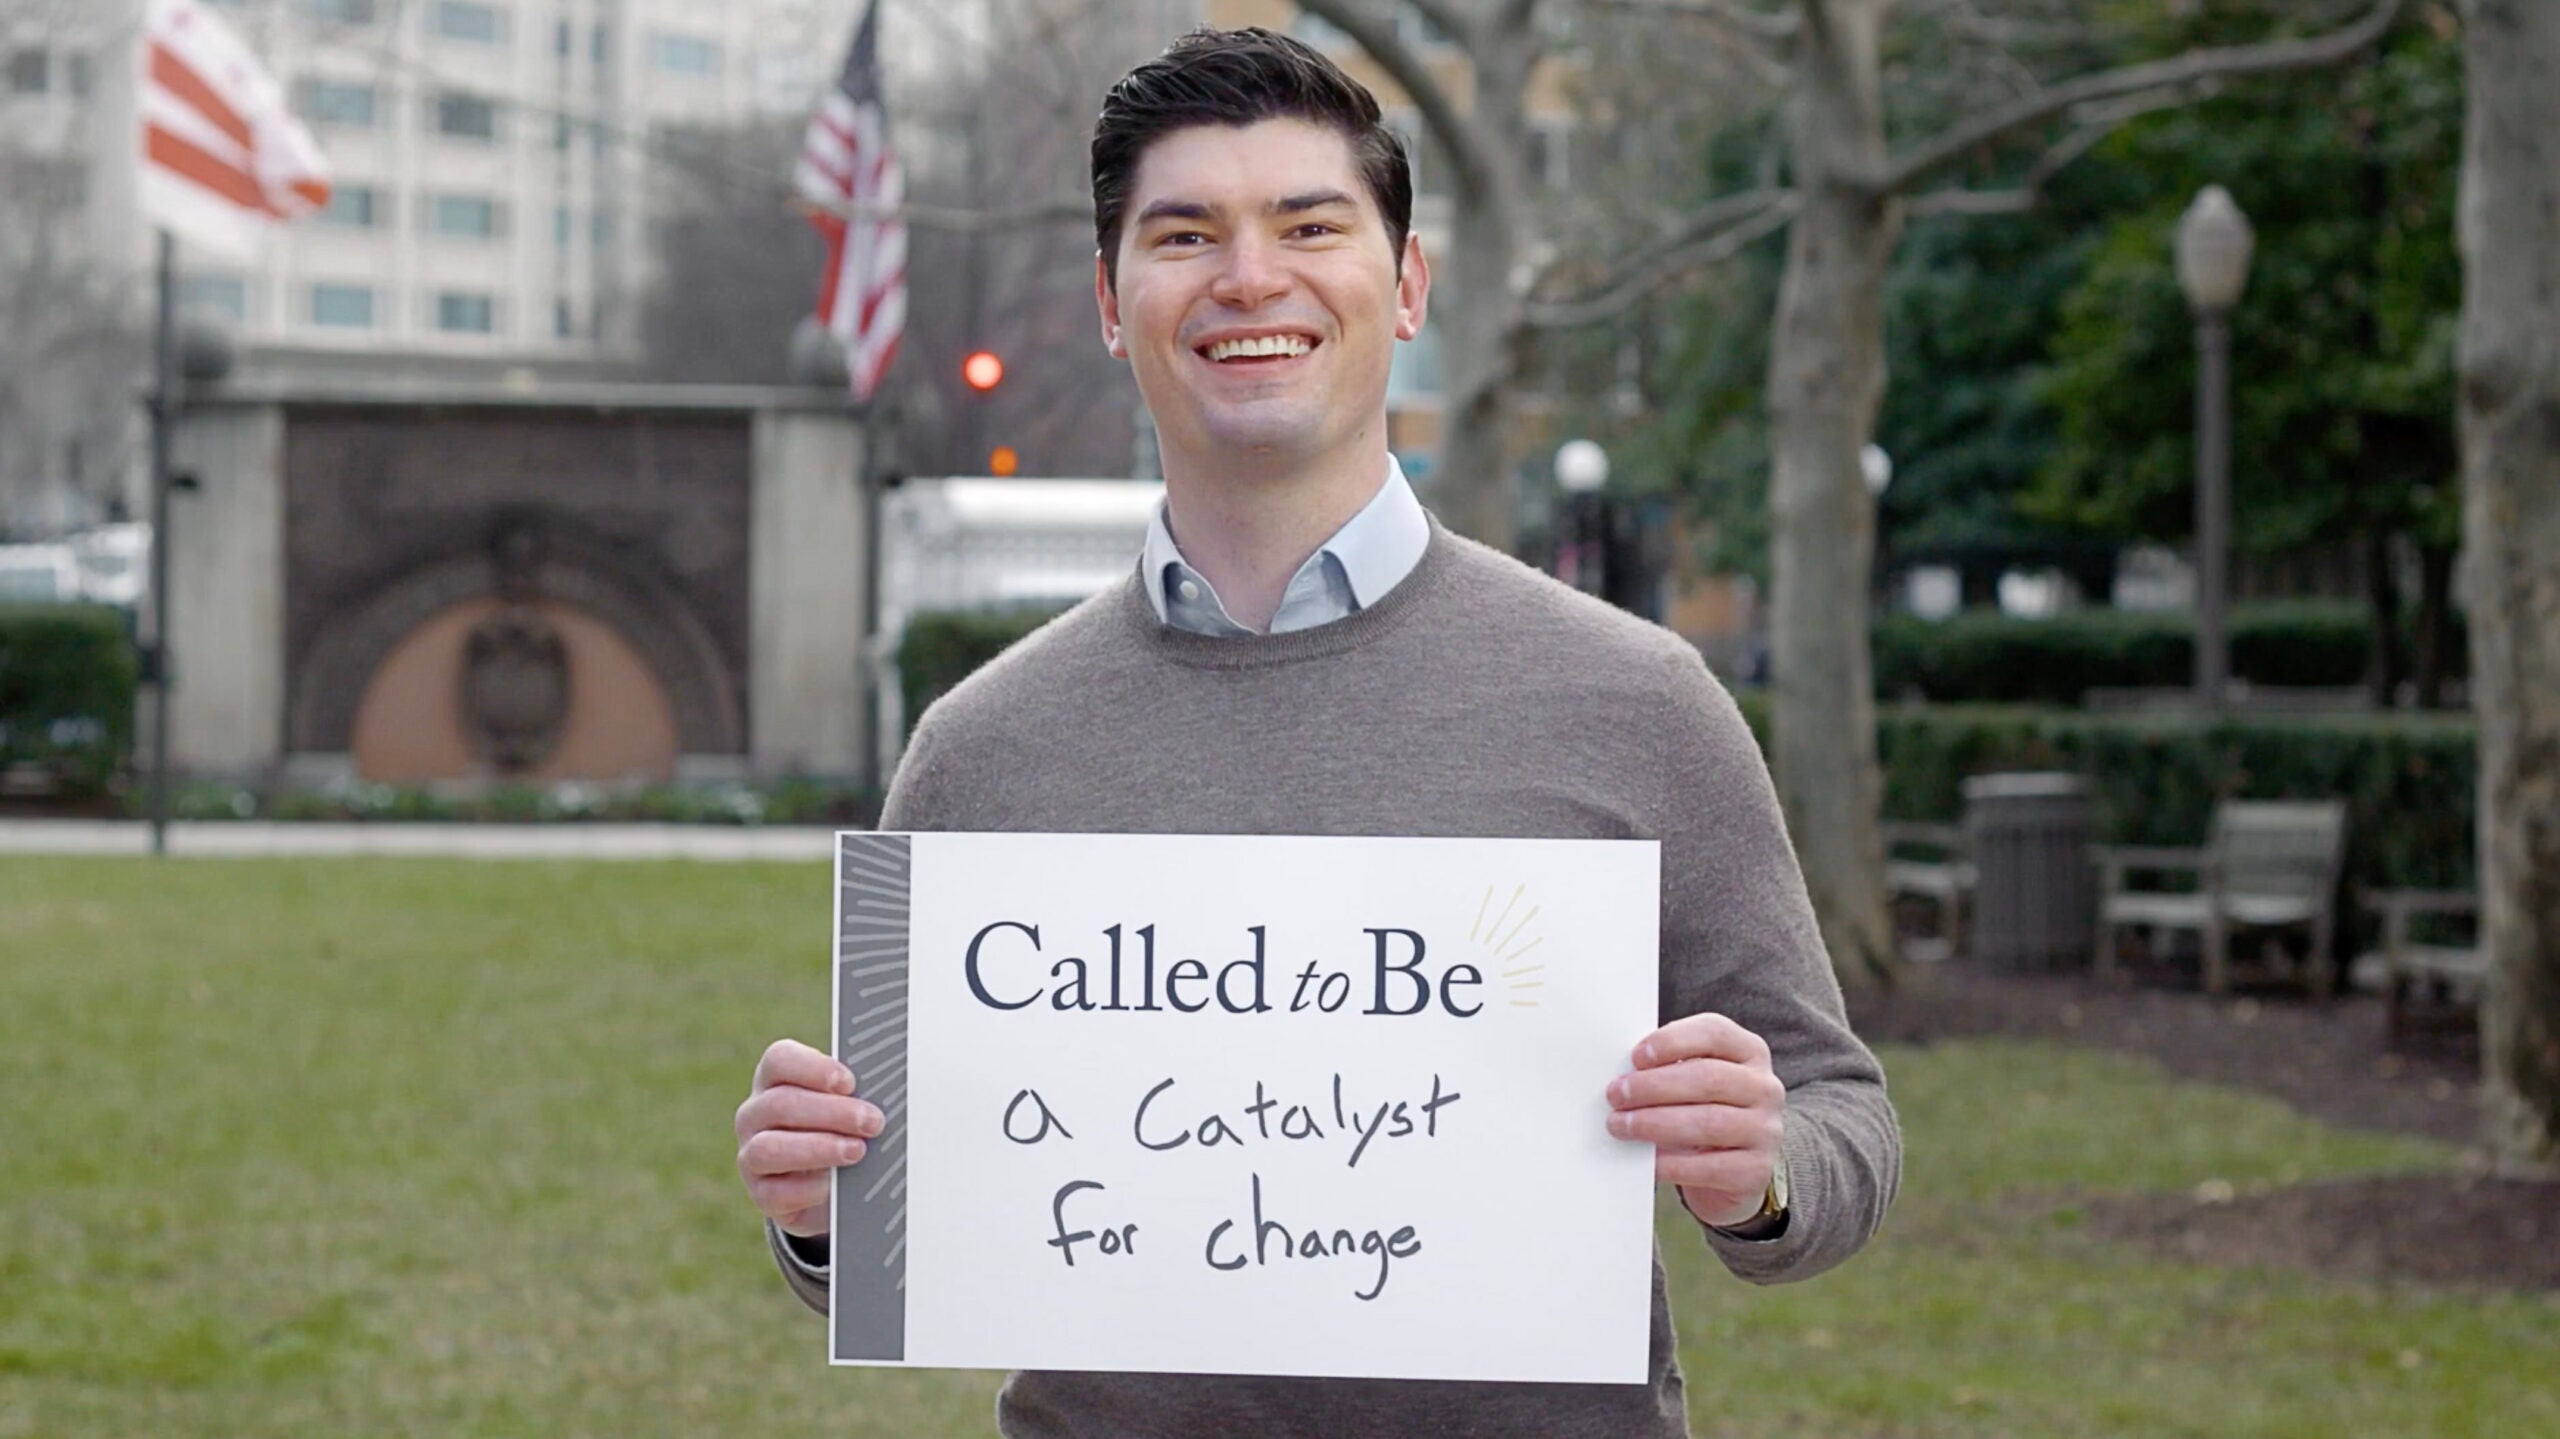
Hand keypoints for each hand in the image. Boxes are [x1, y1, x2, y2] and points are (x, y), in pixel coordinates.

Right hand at [735, 1038, 885, 1236]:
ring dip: (818, 1148)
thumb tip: (888, 1091)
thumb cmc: (842, 1129)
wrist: (830, 1185)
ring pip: (769, 1147)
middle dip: (831, 1112)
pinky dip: (806, 1188)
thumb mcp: (849, 1105)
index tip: (849, 1083)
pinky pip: (775, 1192)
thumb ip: (857, 1094)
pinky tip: (833, 1185)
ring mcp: (751, 1155)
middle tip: (872, 1122)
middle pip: (780, 1104)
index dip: (813, 1069)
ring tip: (857, 1151)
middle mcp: (755, 1114)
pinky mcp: (760, 1193)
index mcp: (775, 1079)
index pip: (780, 1061)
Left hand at [1604, 1013, 1785, 1228]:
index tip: (1636, 1057)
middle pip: (1708, 1078)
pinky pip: (1710, 1167)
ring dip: (1655, 1123)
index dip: (1673, 1041)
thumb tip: (1623, 1073)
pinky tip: (1648, 1161)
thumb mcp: (1693, 1081)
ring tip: (1621, 1125)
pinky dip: (1673, 1164)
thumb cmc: (1703, 1110)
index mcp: (1749, 1052)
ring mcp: (1766, 1130)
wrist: (1733, 1168)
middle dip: (1654, 1086)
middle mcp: (1765, 1087)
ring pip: (1708, 1122)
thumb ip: (1668, 1067)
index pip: (1715, 1033)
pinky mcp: (1757, 1170)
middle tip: (1617, 1094)